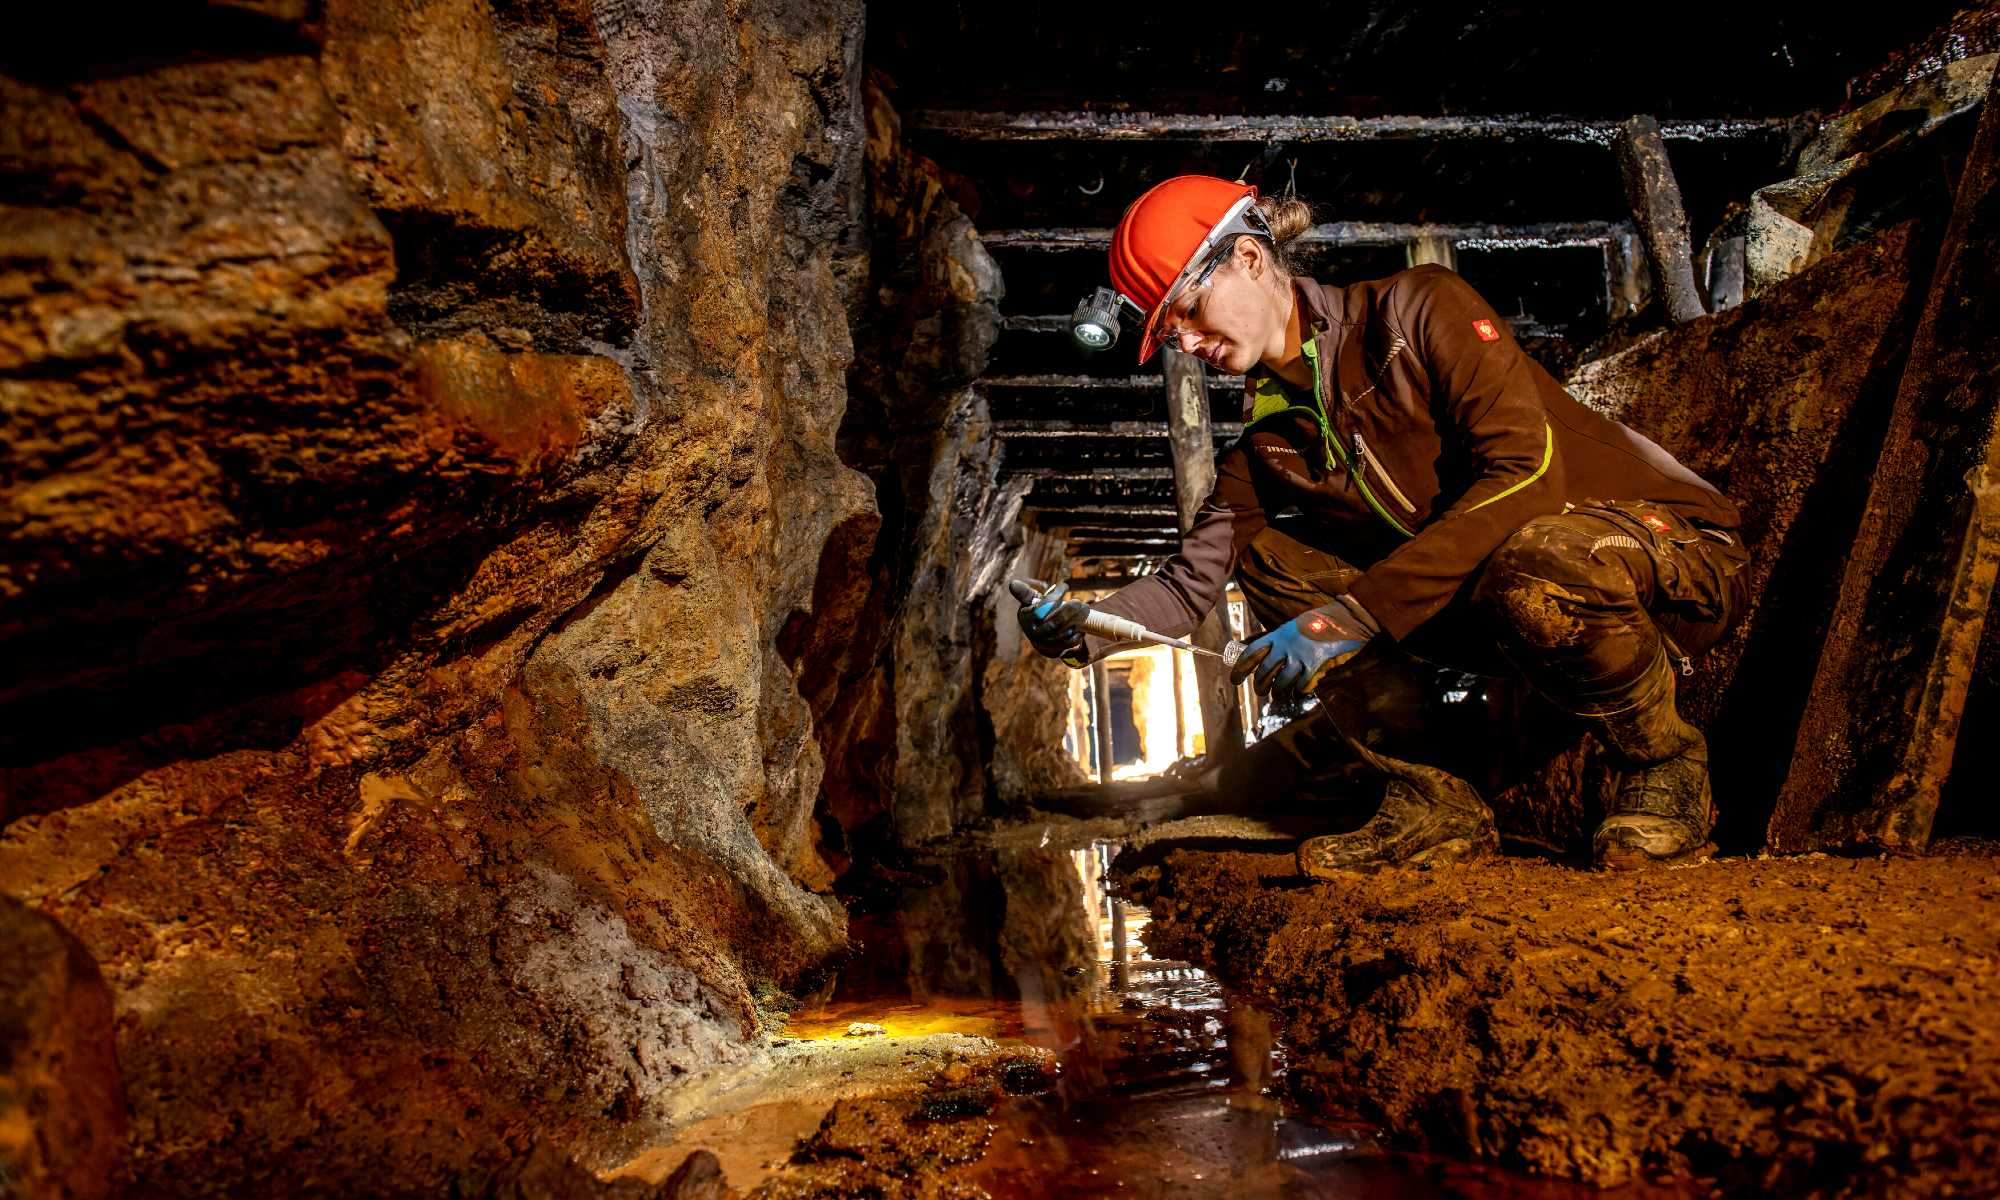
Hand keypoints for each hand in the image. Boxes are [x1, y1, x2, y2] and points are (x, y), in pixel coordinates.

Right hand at [1008, 580, 1089, 660]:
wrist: (1041, 637)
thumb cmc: (1038, 613)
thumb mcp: (1030, 601)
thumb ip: (1024, 592)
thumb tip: (1013, 584)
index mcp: (1025, 617)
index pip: (1041, 607)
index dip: (1054, 596)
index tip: (1065, 585)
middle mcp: (1032, 632)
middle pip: (1052, 623)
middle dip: (1069, 611)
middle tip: (1079, 602)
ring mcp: (1043, 644)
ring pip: (1061, 634)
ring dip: (1075, 622)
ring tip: (1085, 611)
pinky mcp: (1053, 651)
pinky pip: (1066, 645)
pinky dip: (1076, 637)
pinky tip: (1081, 628)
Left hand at [1230, 602, 1371, 694]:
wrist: (1341, 620)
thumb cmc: (1313, 625)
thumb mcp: (1288, 628)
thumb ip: (1272, 640)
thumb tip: (1247, 645)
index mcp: (1276, 635)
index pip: (1251, 653)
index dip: (1240, 668)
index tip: (1235, 680)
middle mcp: (1285, 646)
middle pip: (1264, 672)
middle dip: (1259, 685)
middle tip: (1259, 691)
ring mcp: (1300, 656)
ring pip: (1281, 682)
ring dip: (1278, 690)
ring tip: (1278, 692)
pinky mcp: (1314, 664)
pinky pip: (1301, 684)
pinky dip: (1300, 689)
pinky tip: (1300, 688)